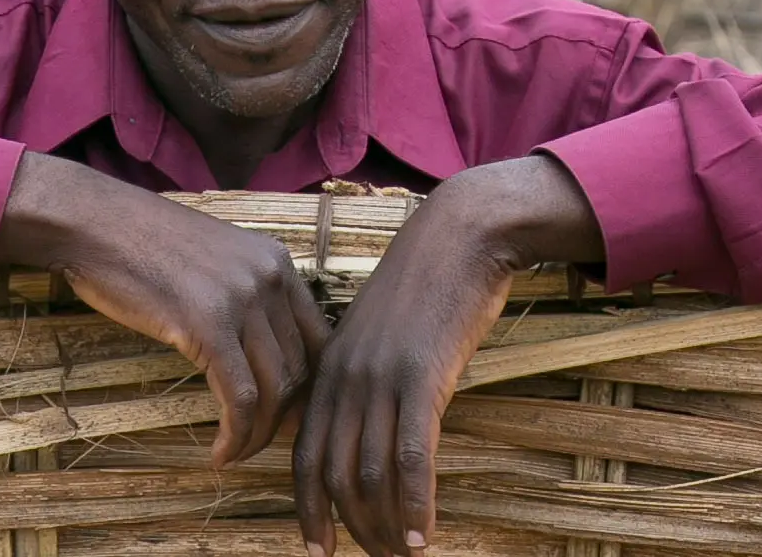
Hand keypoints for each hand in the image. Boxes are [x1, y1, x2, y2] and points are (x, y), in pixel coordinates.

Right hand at [0, 152, 328, 467]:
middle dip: (284, 417)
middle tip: (263, 444)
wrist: (95, 223)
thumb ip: (242, 296)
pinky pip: (238, 397)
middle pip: (300, 368)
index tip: (288, 416)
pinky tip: (220, 453)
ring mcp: (242, 300)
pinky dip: (235, 435)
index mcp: (277, 262)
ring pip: (274, 389)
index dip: (309, 388)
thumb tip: (256, 354)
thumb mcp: (211, 260)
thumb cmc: (140, 243)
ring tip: (236, 454)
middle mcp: (271, 278)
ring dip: (258, 435)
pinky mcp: (208, 326)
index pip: (317, 338)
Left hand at [294, 156, 602, 556]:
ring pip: (371, 474)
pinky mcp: (422, 378)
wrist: (457, 238)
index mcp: (328, 370)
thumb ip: (362, 379)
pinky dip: (415, 505)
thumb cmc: (424, 287)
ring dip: (386, 526)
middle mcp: (345, 379)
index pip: (304, 455)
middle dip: (353, 527)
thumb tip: (365, 429)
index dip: (308, 508)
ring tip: (404, 556)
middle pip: (335, 474)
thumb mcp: (377, 335)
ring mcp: (381, 379)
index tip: (318, 549)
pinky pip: (410, 457)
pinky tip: (425, 536)